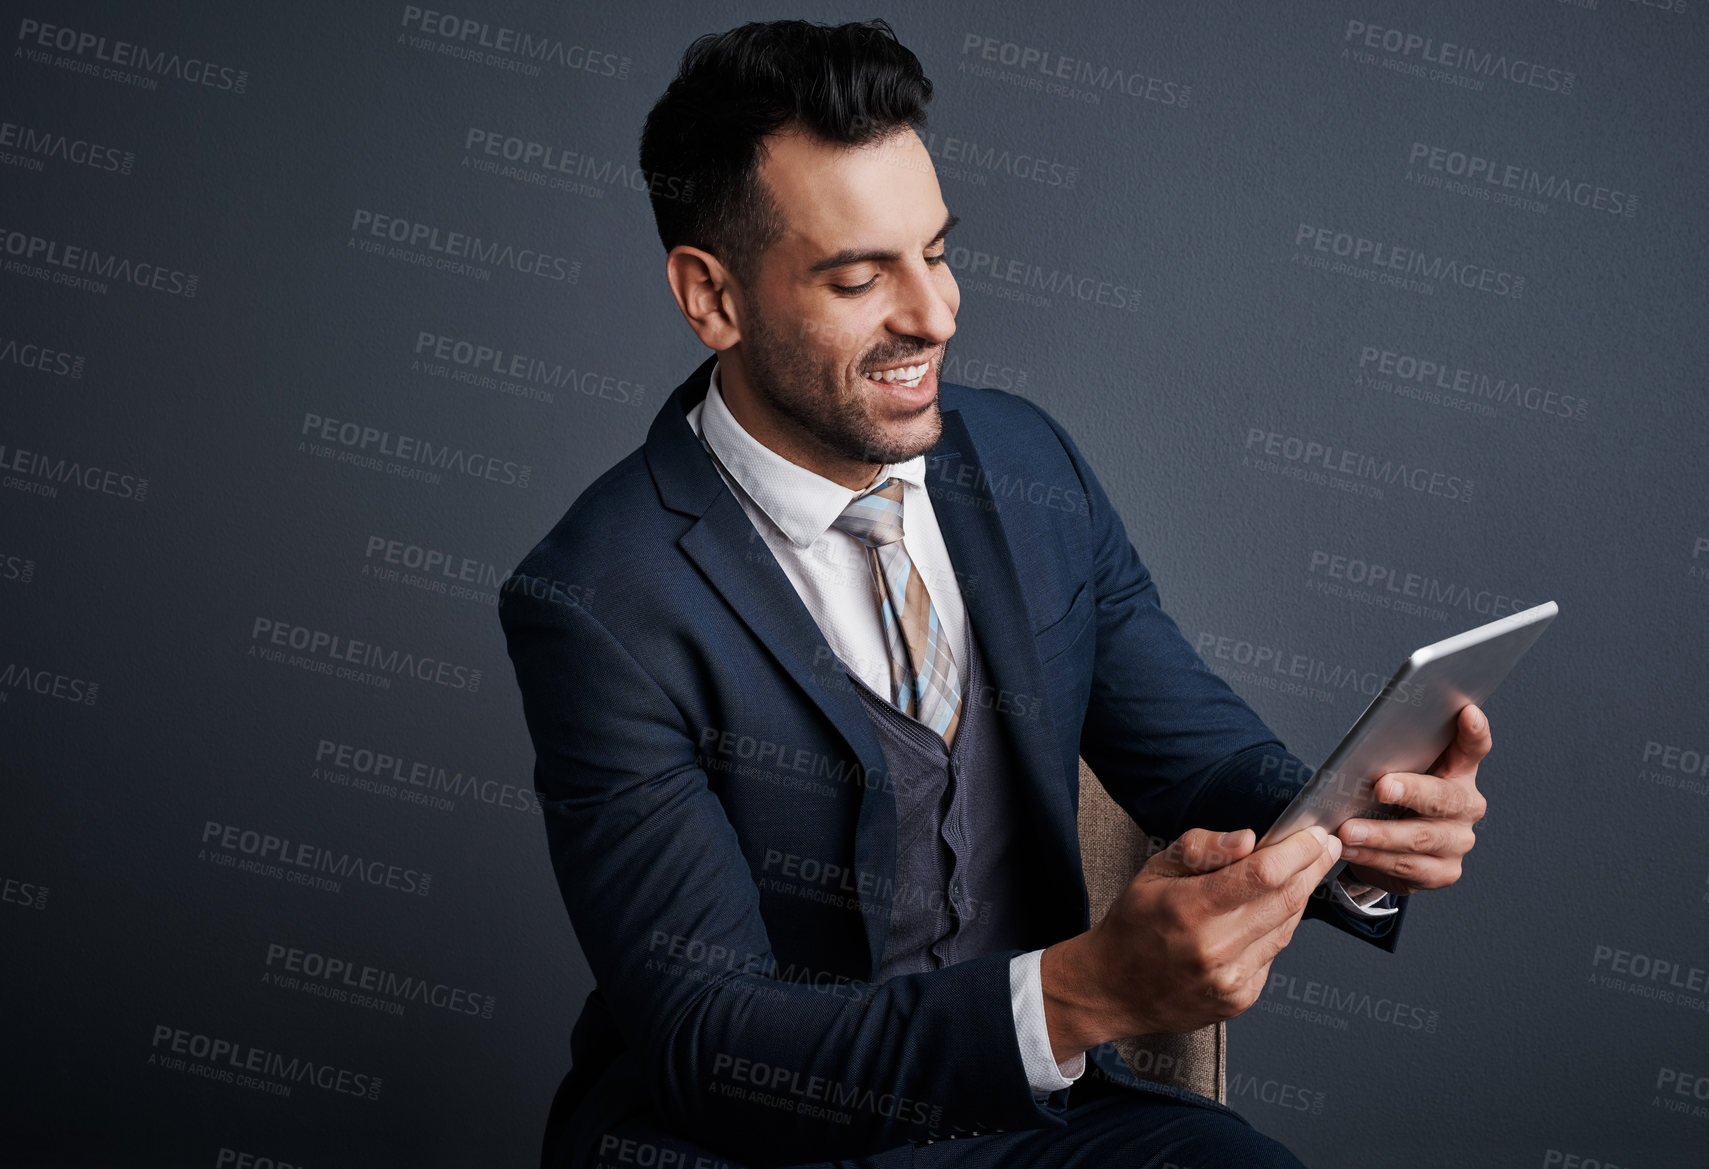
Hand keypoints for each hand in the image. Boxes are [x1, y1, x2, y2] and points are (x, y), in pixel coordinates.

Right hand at [1041, 824, 1341, 1054]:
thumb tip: (1248, 839)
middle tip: (1324, 846)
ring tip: (1299, 873)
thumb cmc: (1134, 923)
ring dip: (1298, 896)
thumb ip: (1202, 848)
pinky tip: (1264, 914)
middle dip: (1312, 868)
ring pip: (1286, 928)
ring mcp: (1230, 979)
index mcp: (1188, 909)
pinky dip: (1276, 928)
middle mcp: (1213, 948)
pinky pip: (1273, 954)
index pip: (1262, 875)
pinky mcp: (1239, 999)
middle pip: (1286, 901)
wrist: (1112, 988)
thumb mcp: (1154, 869)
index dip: (1297, 851)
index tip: (1315, 834)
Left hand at [1336, 703, 1491, 896]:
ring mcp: (1458, 841)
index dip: (1474, 732)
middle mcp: (1466, 806)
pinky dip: (1374, 858)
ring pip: (1420, 838)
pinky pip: (1407, 867)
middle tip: (1382, 786)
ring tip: (1348, 830)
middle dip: (1411, 791)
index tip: (1467, 713)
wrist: (1390, 849)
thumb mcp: (1395, 773)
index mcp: (1459, 772)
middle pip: (1443, 798)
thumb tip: (1360, 750)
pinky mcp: (1444, 871)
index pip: (1473, 748)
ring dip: (1380, 834)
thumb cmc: (1391, 800)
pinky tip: (1352, 851)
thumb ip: (1392, 760)